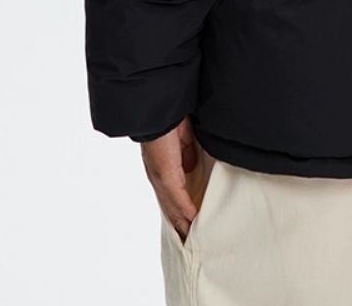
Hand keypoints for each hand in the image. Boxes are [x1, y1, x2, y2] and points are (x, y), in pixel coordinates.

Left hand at [141, 117, 197, 240]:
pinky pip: (176, 198)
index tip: (188, 224)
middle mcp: (158, 177)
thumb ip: (186, 155)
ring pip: (171, 207)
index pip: (170, 196)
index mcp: (162, 169)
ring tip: (192, 237)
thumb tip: (190, 168)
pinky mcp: (165, 174)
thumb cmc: (170, 120)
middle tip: (189, 240)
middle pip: (169, 208)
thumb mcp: (182, 140)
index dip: (178, 210)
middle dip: (179, 224)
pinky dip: (185, 210)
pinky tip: (193, 221)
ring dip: (182, 223)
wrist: (158, 111)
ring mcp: (160, 177)